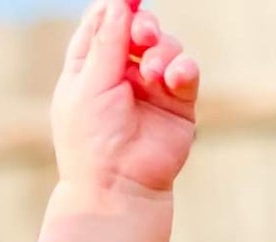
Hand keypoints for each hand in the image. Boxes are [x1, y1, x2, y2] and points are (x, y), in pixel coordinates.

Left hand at [52, 0, 199, 200]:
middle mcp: (119, 76)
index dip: (116, 7)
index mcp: (89, 70)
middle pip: (137, 29)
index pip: (102, 24)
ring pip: (165, 46)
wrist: (117, 189)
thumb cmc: (92, 142)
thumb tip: (118, 0)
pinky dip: (183, 69)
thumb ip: (107, 40)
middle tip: (142, 35)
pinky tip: (173, 78)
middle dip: (143, 26)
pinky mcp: (176, 104)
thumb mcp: (90, 85)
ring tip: (154, 72)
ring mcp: (150, 89)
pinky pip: (186, 72)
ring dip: (162, 51)